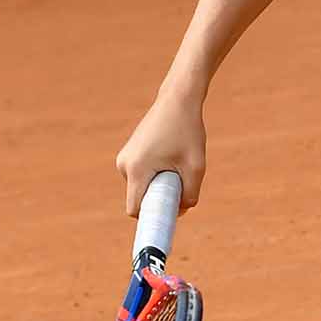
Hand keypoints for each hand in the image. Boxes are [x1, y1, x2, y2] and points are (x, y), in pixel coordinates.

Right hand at [114, 85, 206, 216]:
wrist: (178, 100)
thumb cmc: (188, 132)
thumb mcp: (196, 167)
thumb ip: (190, 195)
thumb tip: (180, 211)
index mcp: (137, 170)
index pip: (135, 209)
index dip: (151, 219)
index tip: (167, 221)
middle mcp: (124, 165)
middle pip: (140, 198)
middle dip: (159, 199)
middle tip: (182, 185)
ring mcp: (125, 157)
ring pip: (141, 187)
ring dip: (159, 186)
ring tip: (177, 165)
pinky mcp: (129, 152)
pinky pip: (141, 175)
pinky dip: (155, 175)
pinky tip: (171, 158)